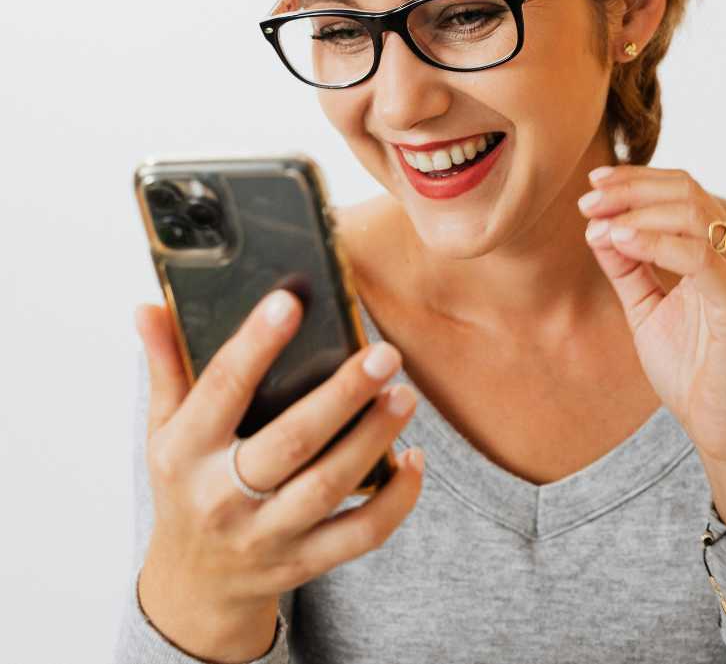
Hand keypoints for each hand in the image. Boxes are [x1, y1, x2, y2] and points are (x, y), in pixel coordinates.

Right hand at [135, 290, 423, 659]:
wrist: (194, 587)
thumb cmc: (185, 487)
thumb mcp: (163, 430)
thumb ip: (166, 367)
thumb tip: (149, 308)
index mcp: (185, 452)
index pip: (221, 388)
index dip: (255, 343)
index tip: (291, 301)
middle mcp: (222, 497)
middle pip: (291, 441)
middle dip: (343, 394)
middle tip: (384, 353)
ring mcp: (266, 535)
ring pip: (329, 485)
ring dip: (374, 438)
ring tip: (404, 394)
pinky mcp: (304, 561)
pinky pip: (360, 534)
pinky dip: (396, 499)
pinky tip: (413, 457)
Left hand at [579, 166, 725, 463]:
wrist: (725, 429)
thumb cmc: (693, 370)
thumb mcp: (646, 308)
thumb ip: (627, 268)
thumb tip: (598, 228)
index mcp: (720, 252)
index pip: (682, 191)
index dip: (636, 181)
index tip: (592, 186)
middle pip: (686, 192)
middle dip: (630, 190)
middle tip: (587, 202)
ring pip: (693, 214)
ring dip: (636, 212)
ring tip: (597, 225)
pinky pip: (698, 256)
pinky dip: (655, 242)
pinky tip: (620, 242)